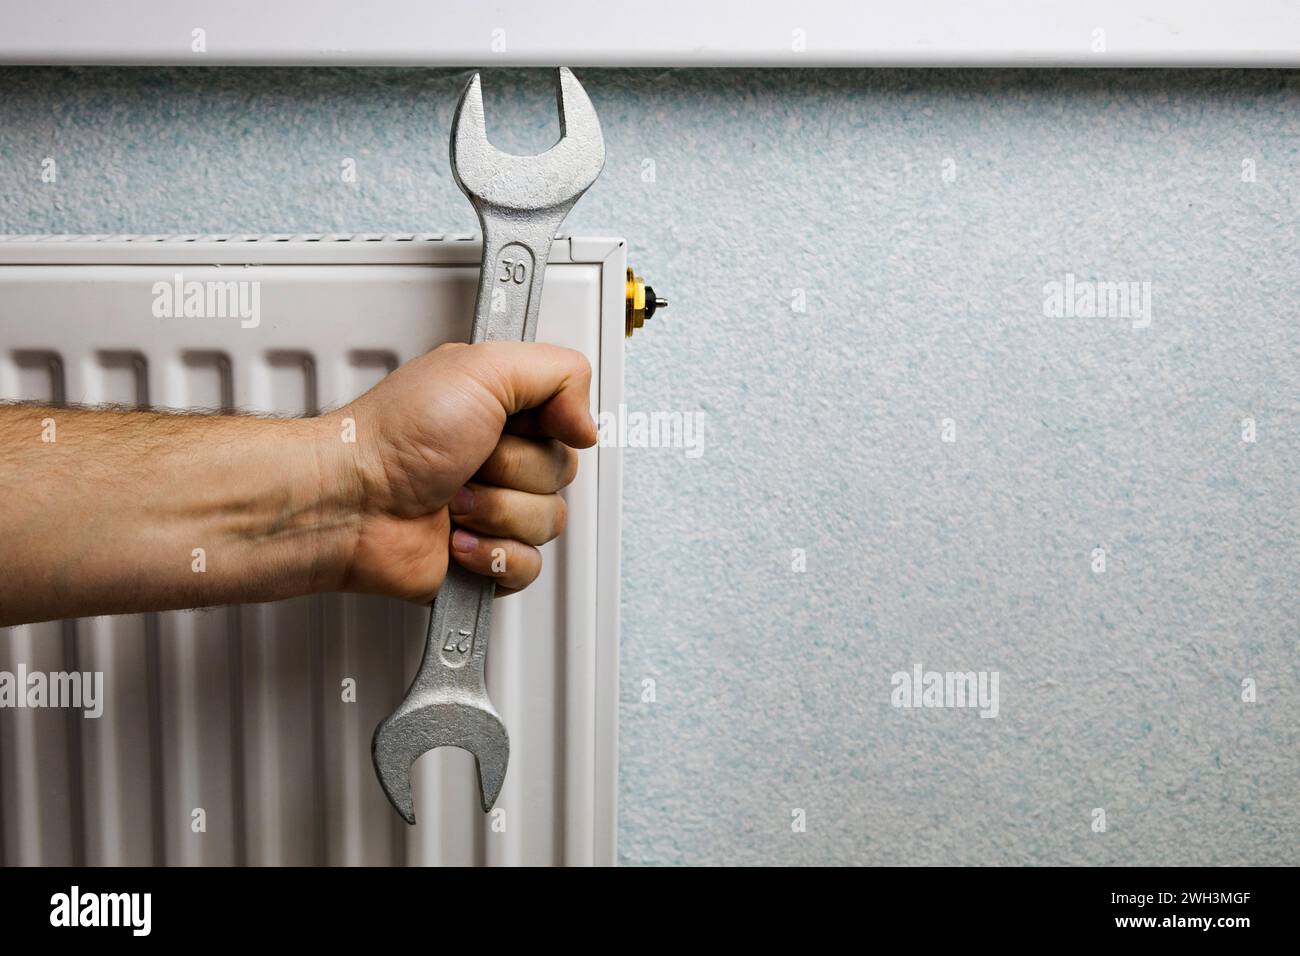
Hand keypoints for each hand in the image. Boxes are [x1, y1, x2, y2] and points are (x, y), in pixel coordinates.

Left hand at [327, 341, 596, 601]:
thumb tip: (588, 421)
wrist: (350, 502)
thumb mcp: (481, 368)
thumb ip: (557, 372)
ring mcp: (492, 509)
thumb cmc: (394, 436)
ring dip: (497, 512)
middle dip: (514, 470)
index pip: (569, 419)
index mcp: (502, 408)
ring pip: (550, 522)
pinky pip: (529, 566)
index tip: (515, 421)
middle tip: (470, 461)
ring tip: (454, 500)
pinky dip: (492, 554)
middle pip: (563, 473)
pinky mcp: (484, 558)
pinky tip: (458, 538)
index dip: (551, 424)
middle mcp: (499, 457)